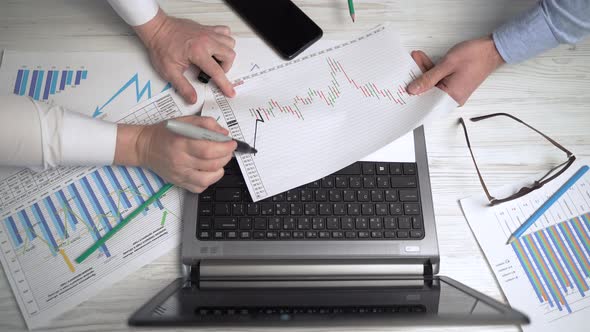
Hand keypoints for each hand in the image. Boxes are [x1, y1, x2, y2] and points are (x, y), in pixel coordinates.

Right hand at [115, 116, 236, 192]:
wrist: (144, 147)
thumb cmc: (164, 133)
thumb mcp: (184, 121)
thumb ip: (205, 124)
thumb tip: (224, 133)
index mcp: (181, 143)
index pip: (209, 149)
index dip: (225, 148)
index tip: (232, 143)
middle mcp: (180, 161)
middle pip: (211, 164)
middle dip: (226, 156)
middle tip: (227, 150)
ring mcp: (179, 174)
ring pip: (208, 179)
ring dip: (220, 169)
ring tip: (219, 160)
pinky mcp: (179, 182)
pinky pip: (200, 187)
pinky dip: (209, 180)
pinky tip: (208, 170)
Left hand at [134, 9, 236, 103]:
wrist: (156, 28)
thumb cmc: (161, 46)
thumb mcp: (169, 71)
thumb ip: (182, 87)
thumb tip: (192, 98)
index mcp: (197, 52)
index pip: (217, 71)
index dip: (225, 84)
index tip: (230, 92)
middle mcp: (206, 40)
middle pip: (229, 56)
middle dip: (225, 67)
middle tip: (214, 72)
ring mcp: (208, 32)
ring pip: (230, 43)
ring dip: (226, 54)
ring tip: (215, 60)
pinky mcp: (207, 28)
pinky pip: (225, 31)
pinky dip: (225, 40)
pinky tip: (216, 46)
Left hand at [407, 36, 504, 105]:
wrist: (492, 49)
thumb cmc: (475, 56)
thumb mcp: (447, 65)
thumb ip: (428, 78)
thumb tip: (413, 89)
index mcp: (451, 97)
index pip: (426, 103)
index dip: (413, 96)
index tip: (402, 89)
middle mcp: (452, 98)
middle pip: (428, 91)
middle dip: (417, 78)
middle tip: (409, 66)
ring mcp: (453, 91)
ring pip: (432, 84)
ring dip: (424, 71)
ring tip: (417, 58)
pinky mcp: (454, 84)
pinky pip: (439, 79)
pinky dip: (431, 70)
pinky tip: (424, 60)